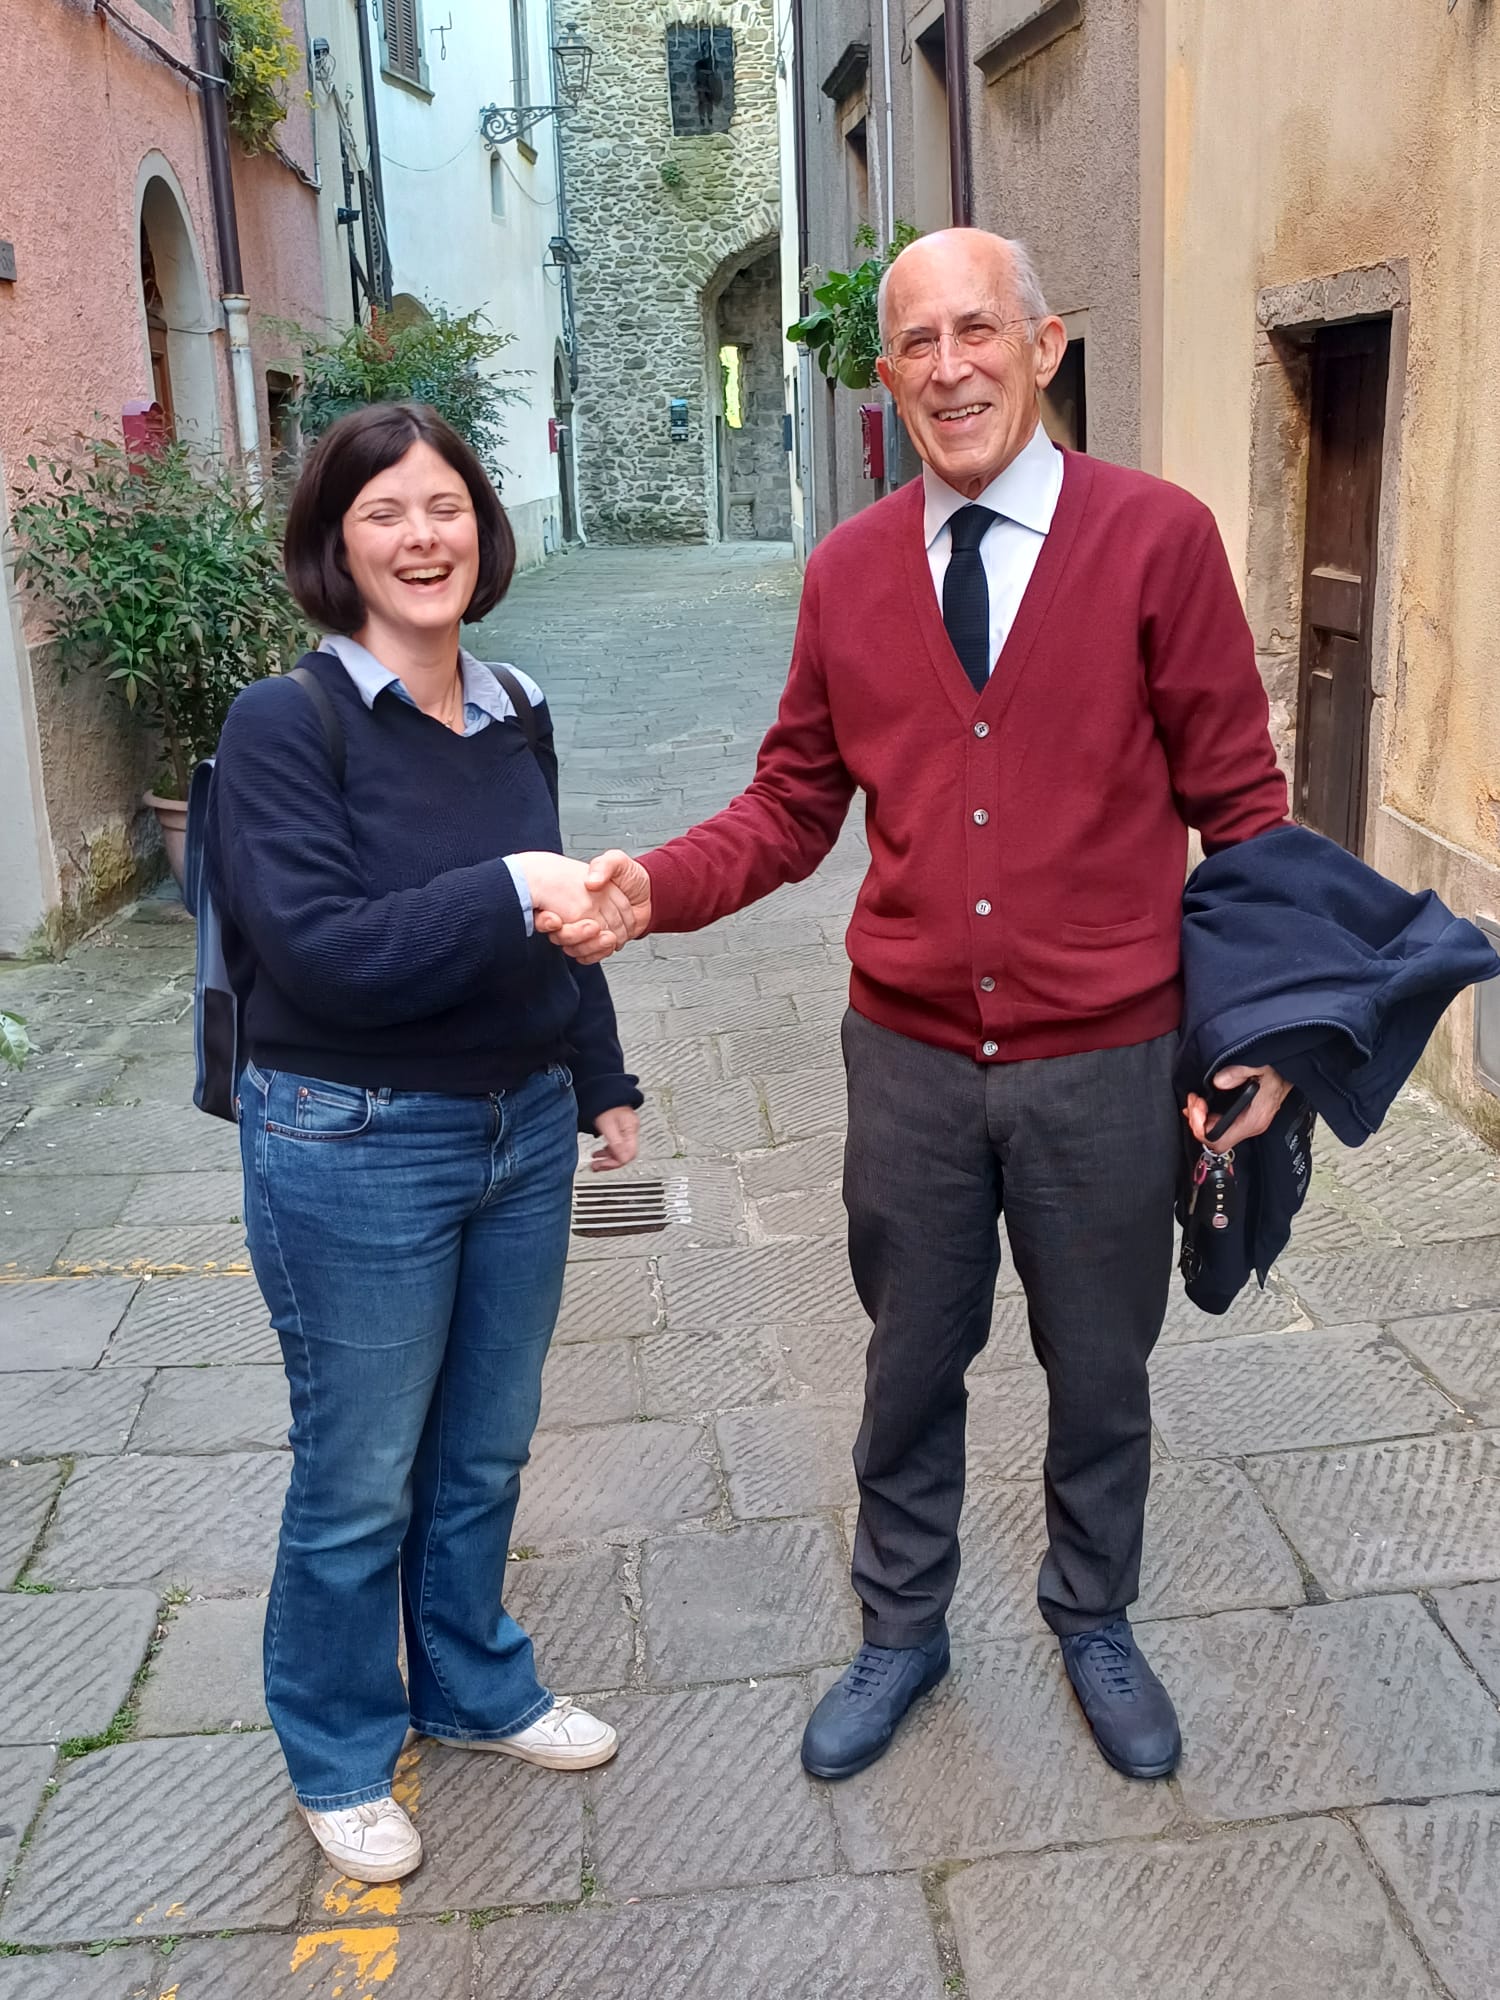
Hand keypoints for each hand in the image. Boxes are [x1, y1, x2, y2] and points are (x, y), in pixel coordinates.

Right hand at [536, 850, 652, 962]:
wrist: (650, 892)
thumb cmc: (630, 875)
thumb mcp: (617, 861)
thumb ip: (604, 866)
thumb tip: (591, 882)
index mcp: (575, 894)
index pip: (557, 914)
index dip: (553, 920)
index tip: (558, 920)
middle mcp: (577, 912)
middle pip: (564, 934)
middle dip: (576, 935)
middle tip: (594, 928)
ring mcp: (586, 929)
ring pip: (575, 947)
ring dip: (590, 946)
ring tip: (608, 937)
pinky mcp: (597, 941)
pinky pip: (589, 955)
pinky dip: (597, 954)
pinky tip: (608, 945)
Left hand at [591, 1106, 638, 1170]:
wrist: (604, 1090)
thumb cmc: (605, 1104)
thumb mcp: (607, 1125)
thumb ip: (615, 1143)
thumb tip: (621, 1159)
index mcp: (631, 1129)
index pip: (628, 1154)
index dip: (614, 1163)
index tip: (601, 1165)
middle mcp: (631, 1130)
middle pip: (625, 1155)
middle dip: (610, 1163)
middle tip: (596, 1166)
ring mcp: (627, 1130)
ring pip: (621, 1151)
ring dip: (608, 1158)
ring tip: (596, 1161)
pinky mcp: (621, 1129)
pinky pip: (617, 1145)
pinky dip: (608, 1151)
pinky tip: (601, 1152)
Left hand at [1185, 1063, 1292, 1153]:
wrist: (1289, 1073)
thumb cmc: (1278, 1072)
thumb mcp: (1259, 1066)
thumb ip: (1238, 1073)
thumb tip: (1219, 1082)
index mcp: (1252, 1120)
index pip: (1219, 1141)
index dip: (1201, 1128)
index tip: (1198, 1108)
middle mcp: (1249, 1126)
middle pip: (1213, 1139)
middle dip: (1197, 1121)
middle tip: (1195, 1101)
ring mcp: (1246, 1123)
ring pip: (1215, 1134)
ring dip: (1200, 1118)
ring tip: (1196, 1100)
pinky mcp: (1243, 1118)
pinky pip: (1219, 1126)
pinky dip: (1206, 1117)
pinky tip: (1202, 1105)